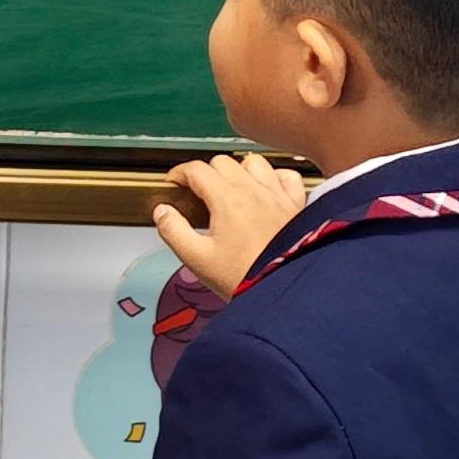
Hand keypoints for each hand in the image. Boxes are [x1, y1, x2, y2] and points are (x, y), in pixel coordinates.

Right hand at [151, 152, 307, 296]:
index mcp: (227, 200)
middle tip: (198, 194)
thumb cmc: (243, 279)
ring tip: (231, 190)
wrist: (284, 296)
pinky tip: (266, 191)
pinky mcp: (296, 206)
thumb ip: (173, 231)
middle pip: (222, 162)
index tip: (174, 186)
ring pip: (254, 163)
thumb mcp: (197, 259)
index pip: (196, 169)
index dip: (179, 174)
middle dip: (205, 173)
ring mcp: (278, 196)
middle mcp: (253, 191)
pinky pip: (287, 176)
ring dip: (239, 170)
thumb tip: (162, 211)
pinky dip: (275, 177)